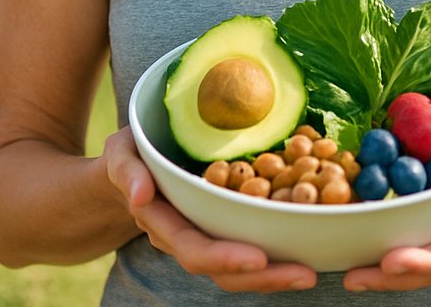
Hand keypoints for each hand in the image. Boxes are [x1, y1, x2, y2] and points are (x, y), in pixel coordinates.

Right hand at [101, 127, 319, 292]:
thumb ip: (127, 171)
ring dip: (274, 276)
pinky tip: (306, 256)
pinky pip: (248, 252)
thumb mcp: (121, 153)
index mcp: (161, 222)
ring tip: (310, 274)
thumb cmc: (129, 155)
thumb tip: (140, 196)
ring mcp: (205, 238)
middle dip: (263, 277)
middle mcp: (185, 239)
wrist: (132, 169)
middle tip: (304, 274)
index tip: (258, 258)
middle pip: (222, 270)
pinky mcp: (223, 232)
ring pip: (238, 270)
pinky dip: (275, 259)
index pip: (193, 248)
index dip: (224, 256)